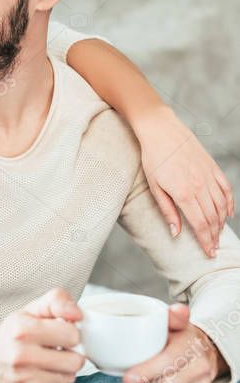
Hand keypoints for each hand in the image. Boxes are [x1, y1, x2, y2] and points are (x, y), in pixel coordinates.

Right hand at [0, 288, 85, 382]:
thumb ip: (56, 301)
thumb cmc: (10, 336)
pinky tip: (42, 376)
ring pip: (70, 378)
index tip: (59, 333)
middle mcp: (21, 356)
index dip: (69, 333)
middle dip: (70, 354)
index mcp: (22, 329)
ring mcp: (24, 380)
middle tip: (57, 350)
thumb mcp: (30, 310)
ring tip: (47, 363)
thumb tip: (77, 314)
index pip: (72, 334)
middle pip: (75, 360)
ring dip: (63, 370)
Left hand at [121, 303, 226, 382]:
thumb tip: (176, 310)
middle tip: (126, 382)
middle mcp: (201, 369)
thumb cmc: (180, 337)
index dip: (146, 373)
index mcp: (191, 347)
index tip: (126, 378)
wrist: (202, 351)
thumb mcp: (175, 323)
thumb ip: (173, 316)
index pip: (169, 364)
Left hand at [137, 106, 233, 256]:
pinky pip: (226, 189)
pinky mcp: (212, 167)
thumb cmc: (152, 158)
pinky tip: (228, 213)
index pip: (200, 224)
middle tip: (214, 248)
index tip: (209, 253)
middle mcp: (200, 186)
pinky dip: (229, 203)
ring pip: (221, 205)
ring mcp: (208, 175)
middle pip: (212, 218)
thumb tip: (176, 233)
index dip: (206, 241)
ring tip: (218, 234)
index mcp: (184, 193)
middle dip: (214, 236)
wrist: (161, 129)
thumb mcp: (155, 187)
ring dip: (221, 222)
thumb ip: (167, 211)